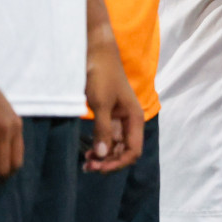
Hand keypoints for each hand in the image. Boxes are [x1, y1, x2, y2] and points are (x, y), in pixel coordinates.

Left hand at [83, 25, 142, 172]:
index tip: (98, 167)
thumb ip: (103, 130)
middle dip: (110, 162)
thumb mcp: (101, 104)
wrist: (96, 54)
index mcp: (135, 118)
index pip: (133, 150)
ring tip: (86, 163)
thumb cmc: (102, 76)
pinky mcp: (108, 115)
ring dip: (104, 156)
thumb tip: (102, 156)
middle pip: (125, 151)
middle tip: (88, 168)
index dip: (118, 163)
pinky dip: (99, 146)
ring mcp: (119, 118)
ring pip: (116, 145)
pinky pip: (107, 137)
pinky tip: (88, 151)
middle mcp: (130, 121)